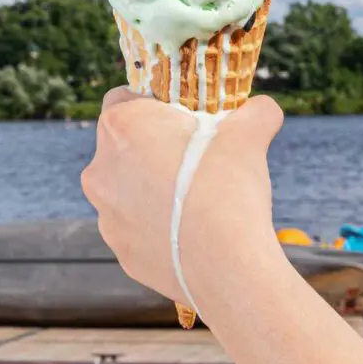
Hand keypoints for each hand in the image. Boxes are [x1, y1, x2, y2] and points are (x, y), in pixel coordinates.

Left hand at [81, 88, 283, 309]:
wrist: (226, 265)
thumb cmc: (229, 187)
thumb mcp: (250, 133)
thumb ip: (254, 111)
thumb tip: (262, 109)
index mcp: (121, 127)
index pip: (122, 99)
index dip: (153, 106)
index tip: (182, 119)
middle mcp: (100, 170)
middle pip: (123, 148)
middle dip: (153, 150)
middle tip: (195, 159)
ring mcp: (107, 216)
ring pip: (127, 192)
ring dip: (153, 191)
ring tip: (195, 201)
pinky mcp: (122, 252)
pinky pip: (137, 231)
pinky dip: (158, 229)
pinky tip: (191, 233)